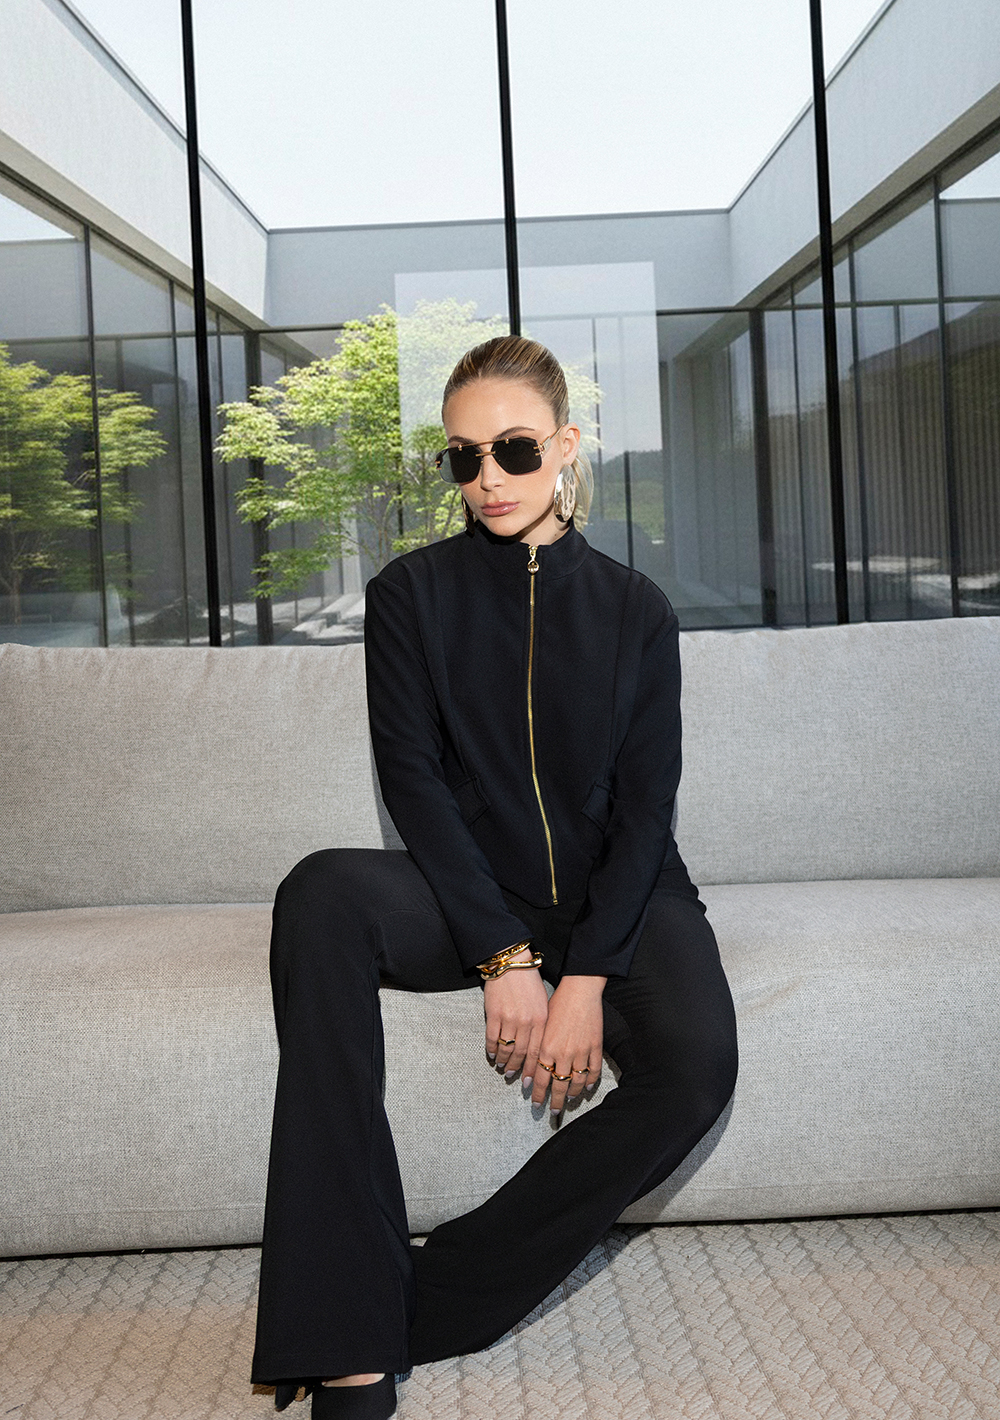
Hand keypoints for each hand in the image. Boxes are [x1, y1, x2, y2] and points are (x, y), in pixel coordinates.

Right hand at [484, 950, 548, 1081]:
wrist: (511, 963)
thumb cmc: (529, 981)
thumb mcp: (542, 1002)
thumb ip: (540, 1023)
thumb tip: (536, 1045)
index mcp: (541, 1019)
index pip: (537, 1051)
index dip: (532, 1068)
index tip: (529, 1080)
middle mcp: (526, 1021)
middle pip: (521, 1053)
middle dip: (516, 1067)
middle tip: (511, 1075)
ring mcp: (509, 1018)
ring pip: (506, 1048)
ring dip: (503, 1060)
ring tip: (501, 1067)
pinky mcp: (494, 1014)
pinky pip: (492, 1038)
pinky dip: (491, 1049)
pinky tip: (491, 1054)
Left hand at [531, 975, 605, 1115]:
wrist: (579, 990)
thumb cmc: (557, 1004)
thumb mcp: (541, 1026)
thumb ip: (537, 1049)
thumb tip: (532, 1068)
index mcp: (547, 1049)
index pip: (541, 1080)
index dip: (538, 1094)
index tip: (536, 1103)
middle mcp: (563, 1054)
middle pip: (559, 1086)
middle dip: (555, 1102)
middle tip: (553, 1111)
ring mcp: (581, 1052)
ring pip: (577, 1082)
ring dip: (573, 1094)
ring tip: (570, 1099)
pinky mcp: (595, 1047)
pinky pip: (594, 1071)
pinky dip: (591, 1081)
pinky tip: (588, 1087)